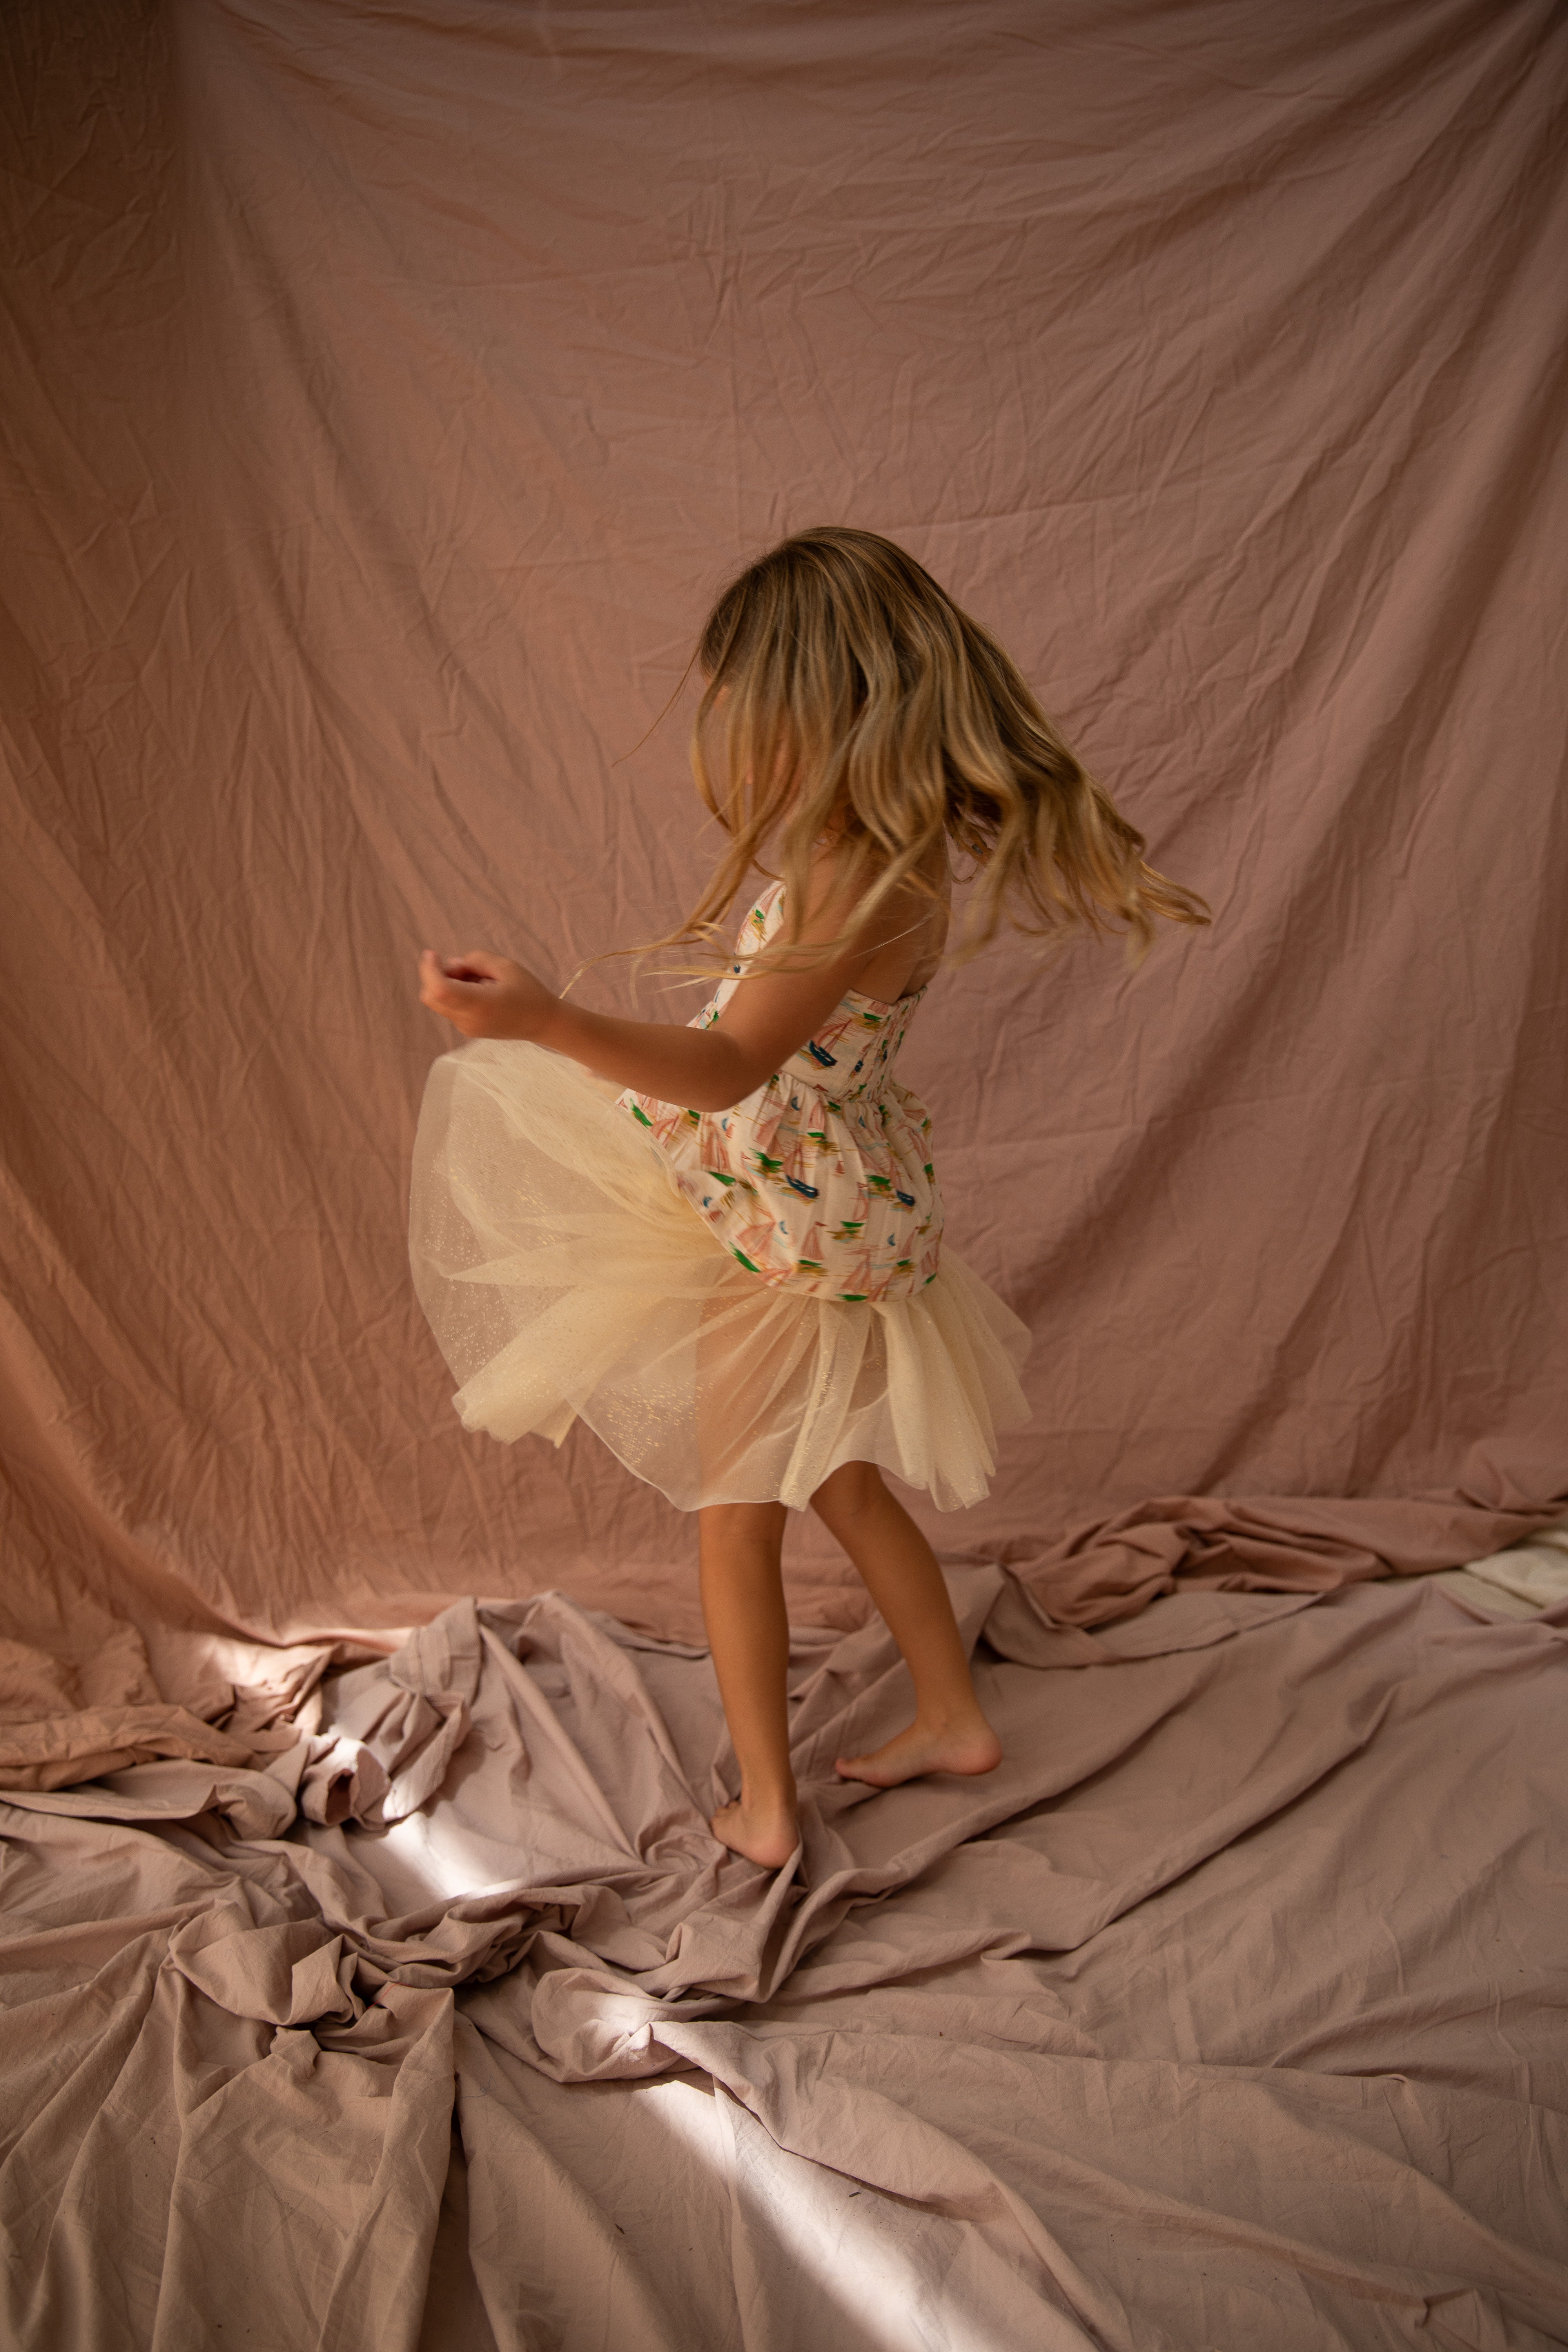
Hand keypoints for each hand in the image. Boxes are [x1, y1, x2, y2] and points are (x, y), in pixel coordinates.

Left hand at [417, 948, 557, 1041]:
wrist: (542, 1023)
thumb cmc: (528, 992)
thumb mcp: (506, 966)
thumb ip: (476, 959)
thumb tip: (452, 965)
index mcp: (479, 1004)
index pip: (439, 989)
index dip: (429, 970)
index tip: (433, 954)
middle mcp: (468, 1020)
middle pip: (430, 996)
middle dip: (437, 976)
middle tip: (464, 968)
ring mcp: (466, 1028)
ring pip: (439, 1001)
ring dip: (448, 984)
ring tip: (480, 979)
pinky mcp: (467, 1029)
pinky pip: (449, 1007)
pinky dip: (455, 994)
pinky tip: (480, 990)